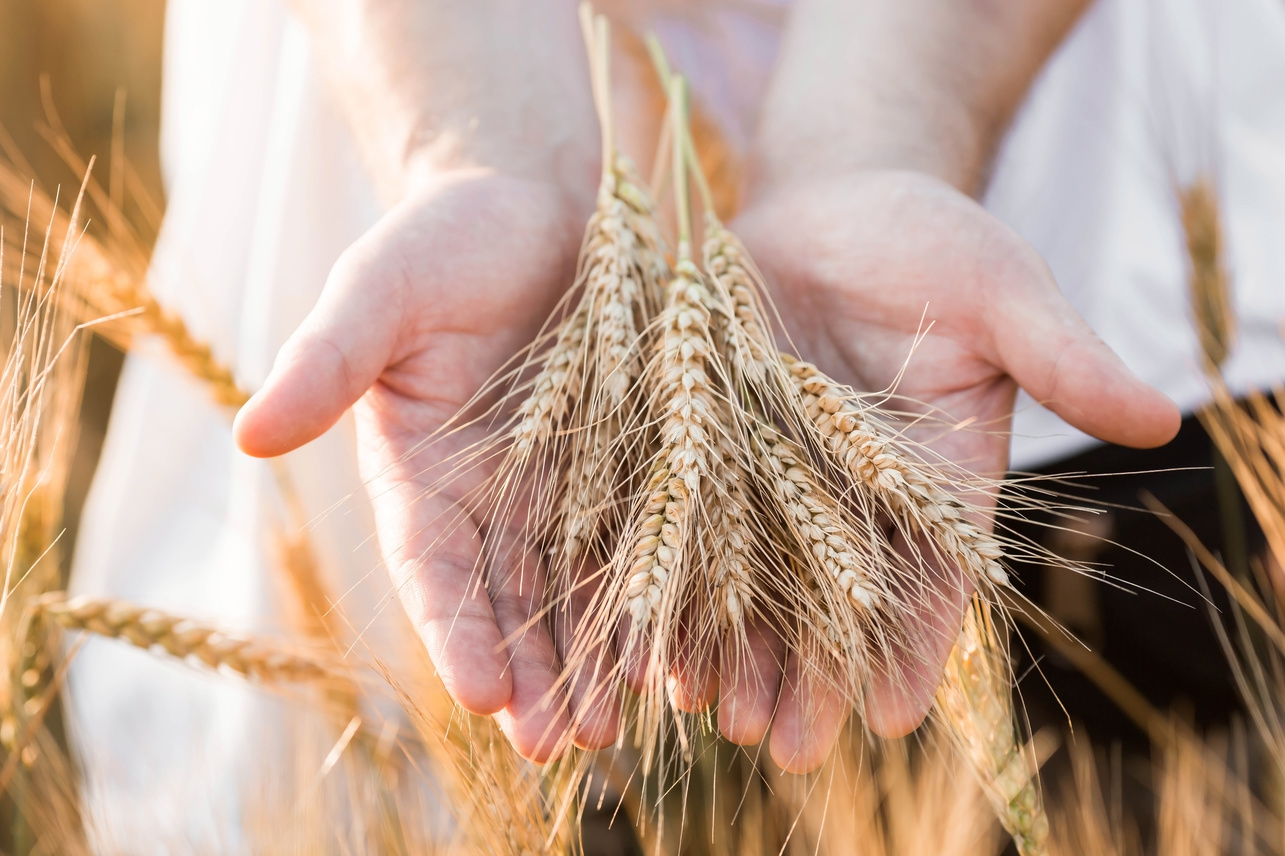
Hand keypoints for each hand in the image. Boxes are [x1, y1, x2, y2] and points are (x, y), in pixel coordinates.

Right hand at [235, 167, 611, 758]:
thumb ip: (326, 361)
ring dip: (598, 658)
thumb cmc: (446, 237)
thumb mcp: (378, 289)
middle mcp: (493, 495)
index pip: (435, 569)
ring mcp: (567, 483)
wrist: (544, 197)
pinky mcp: (634, 460)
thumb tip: (247, 434)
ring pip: (580, 587)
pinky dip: (659, 594)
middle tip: (564, 745)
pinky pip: (646, 538)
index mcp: (422, 471)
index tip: (485, 696)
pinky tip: (684, 648)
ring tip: (620, 725)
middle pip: (512, 600)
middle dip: (535, 673)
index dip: (458, 631)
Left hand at [726, 168, 1179, 765]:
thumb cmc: (929, 237)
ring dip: (739, 651)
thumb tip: (1163, 419)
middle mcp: (855, 490)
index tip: (892, 714)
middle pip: (836, 601)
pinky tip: (650, 638)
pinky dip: (674, 579)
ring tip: (715, 719)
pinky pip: (689, 522)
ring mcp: (777, 470)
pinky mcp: (710, 439)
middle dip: (813, 675)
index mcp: (936, 472)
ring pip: (758, 578)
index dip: (914, 645)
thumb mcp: (999, 287)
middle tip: (789, 752)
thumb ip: (1064, 356)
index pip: (932, 574)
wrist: (830, 199)